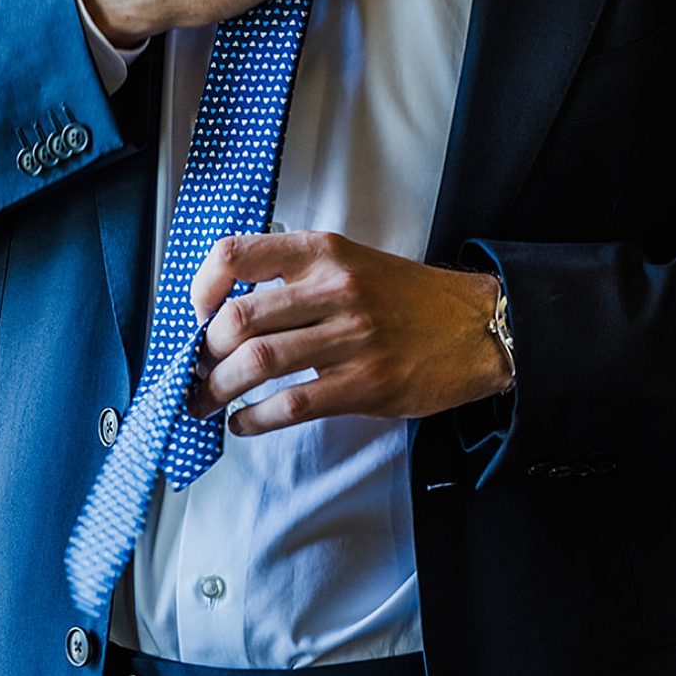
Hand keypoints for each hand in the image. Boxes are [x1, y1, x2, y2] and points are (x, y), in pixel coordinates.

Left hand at [190, 232, 511, 427]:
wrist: (478, 328)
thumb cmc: (406, 301)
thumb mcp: (351, 264)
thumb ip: (296, 278)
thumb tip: (228, 313)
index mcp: (323, 253)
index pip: (236, 254)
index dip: (201, 287)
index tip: (197, 314)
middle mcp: (333, 289)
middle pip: (237, 319)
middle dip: (204, 355)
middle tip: (199, 371)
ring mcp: (350, 338)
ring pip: (257, 363)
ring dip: (219, 390)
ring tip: (209, 402)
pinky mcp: (365, 384)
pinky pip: (290, 404)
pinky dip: (255, 419)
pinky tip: (245, 422)